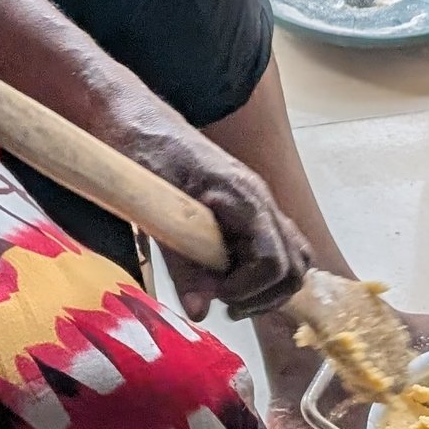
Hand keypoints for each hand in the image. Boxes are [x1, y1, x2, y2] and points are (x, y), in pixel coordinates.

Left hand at [121, 121, 311, 322]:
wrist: (133, 116)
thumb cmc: (141, 151)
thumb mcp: (155, 212)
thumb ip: (182, 264)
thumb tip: (200, 311)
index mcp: (244, 197)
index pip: (274, 261)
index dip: (247, 290)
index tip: (214, 296)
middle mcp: (260, 199)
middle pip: (296, 265)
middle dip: (264, 296)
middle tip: (224, 304)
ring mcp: (255, 201)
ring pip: (292, 256)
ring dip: (267, 286)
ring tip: (226, 295)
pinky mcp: (243, 206)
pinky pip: (272, 243)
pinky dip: (260, 270)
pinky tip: (225, 275)